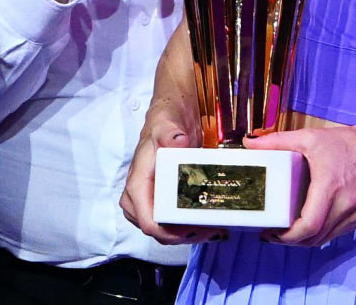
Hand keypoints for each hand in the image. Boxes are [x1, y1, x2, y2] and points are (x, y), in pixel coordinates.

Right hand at [120, 112, 222, 244]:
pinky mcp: (159, 202)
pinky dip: (190, 227)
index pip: (150, 223)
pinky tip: (211, 224)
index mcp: (137, 185)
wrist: (169, 119)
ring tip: (218, 228)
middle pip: (160, 232)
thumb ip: (169, 133)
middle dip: (187, 236)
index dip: (173, 233)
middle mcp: (138, 199)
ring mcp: (148, 203)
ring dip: (191, 234)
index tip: (199, 227)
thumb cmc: (164, 123)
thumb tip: (177, 141)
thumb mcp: (166, 125)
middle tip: (216, 230)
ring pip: (167, 231)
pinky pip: (171, 223)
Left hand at [245, 116, 355, 247]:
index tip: (271, 232)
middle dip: (291, 241)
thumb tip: (248, 143)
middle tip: (273, 234)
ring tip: (288, 232)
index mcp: (330, 187)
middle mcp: (345, 205)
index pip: (308, 226)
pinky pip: (337, 233)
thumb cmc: (348, 142)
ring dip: (306, 240)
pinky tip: (311, 225)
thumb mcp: (311, 137)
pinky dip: (322, 234)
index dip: (287, 237)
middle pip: (314, 239)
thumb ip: (277, 141)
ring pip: (325, 240)